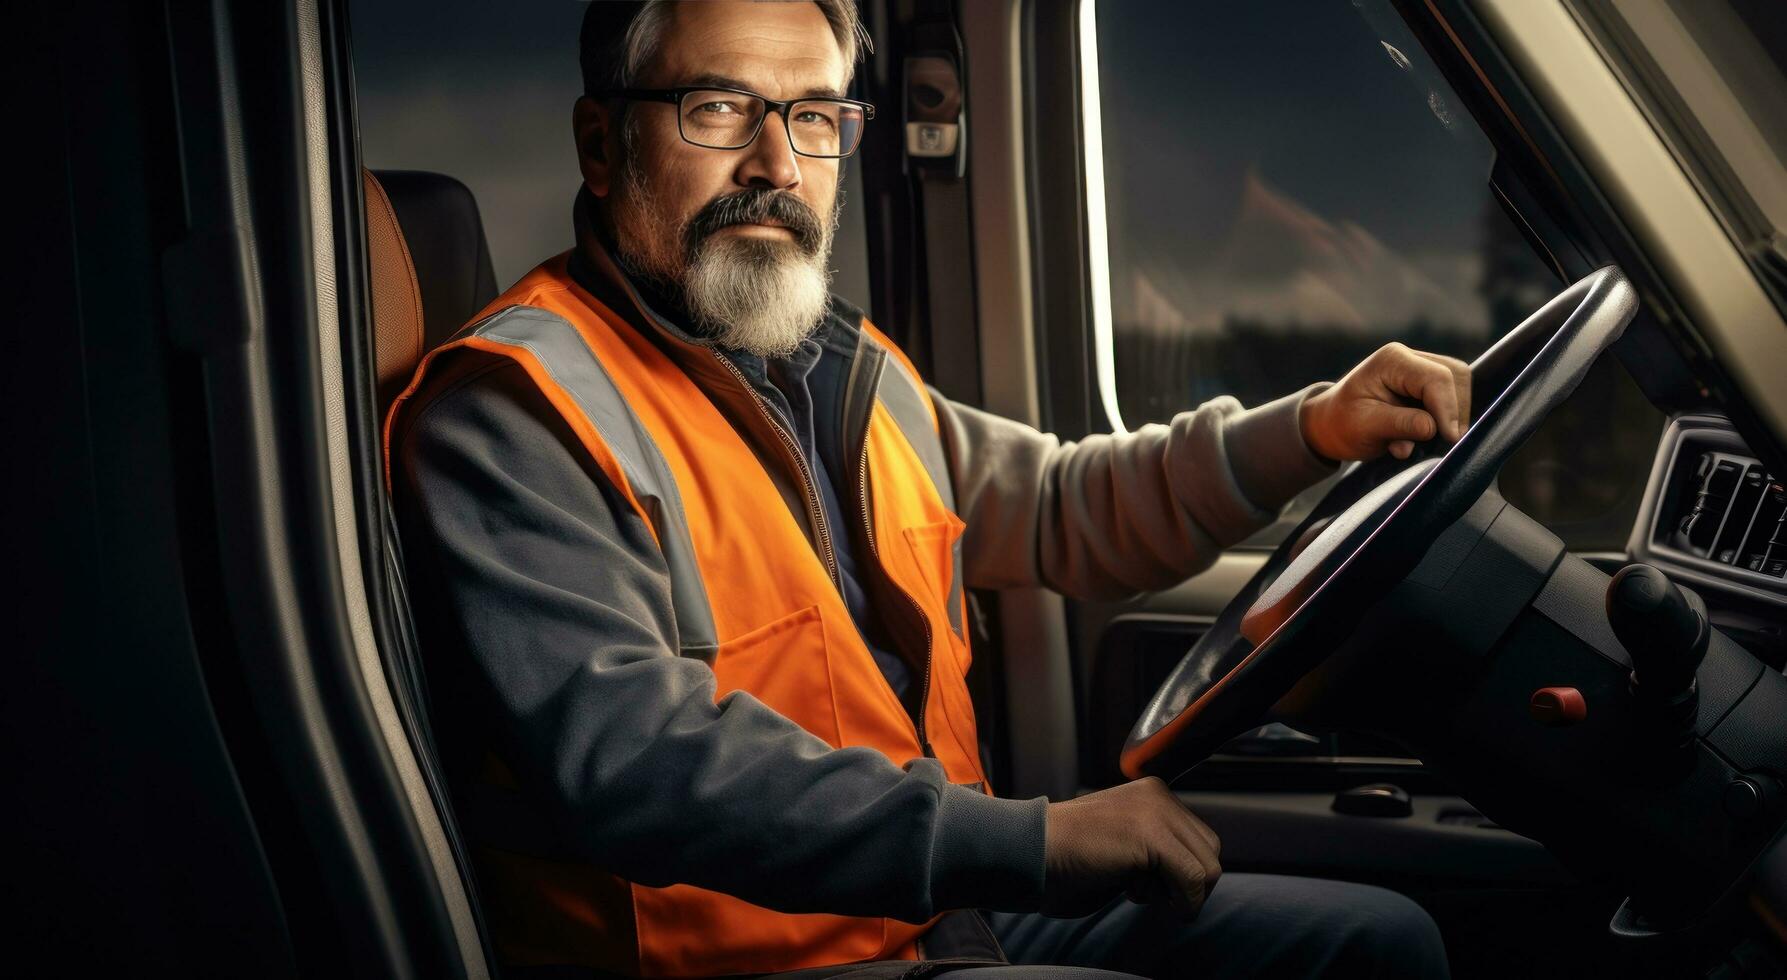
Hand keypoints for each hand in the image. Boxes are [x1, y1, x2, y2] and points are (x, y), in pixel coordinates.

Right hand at [1041, 777, 1221, 920]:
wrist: (1028, 852)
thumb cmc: (1066, 858)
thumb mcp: (1122, 844)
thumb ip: (1155, 850)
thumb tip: (1194, 880)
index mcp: (1151, 793)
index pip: (1199, 840)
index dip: (1181, 874)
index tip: (1148, 886)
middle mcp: (1158, 794)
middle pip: (1210, 852)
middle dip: (1186, 884)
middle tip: (1146, 893)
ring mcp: (1155, 810)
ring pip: (1208, 868)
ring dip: (1180, 894)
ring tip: (1138, 892)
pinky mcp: (1150, 833)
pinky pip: (1193, 878)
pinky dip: (1180, 902)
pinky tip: (1140, 897)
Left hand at [1299, 343, 1471, 461]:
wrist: (1331, 425)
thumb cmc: (1343, 424)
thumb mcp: (1366, 427)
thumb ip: (1401, 424)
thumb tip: (1433, 427)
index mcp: (1392, 361)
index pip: (1436, 378)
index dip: (1448, 408)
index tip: (1449, 439)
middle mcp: (1409, 358)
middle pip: (1456, 376)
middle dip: (1454, 411)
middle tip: (1444, 442)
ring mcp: (1420, 368)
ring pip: (1459, 386)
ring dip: (1451, 415)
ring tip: (1426, 439)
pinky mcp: (1427, 385)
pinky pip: (1453, 397)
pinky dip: (1447, 418)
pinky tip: (1426, 433)